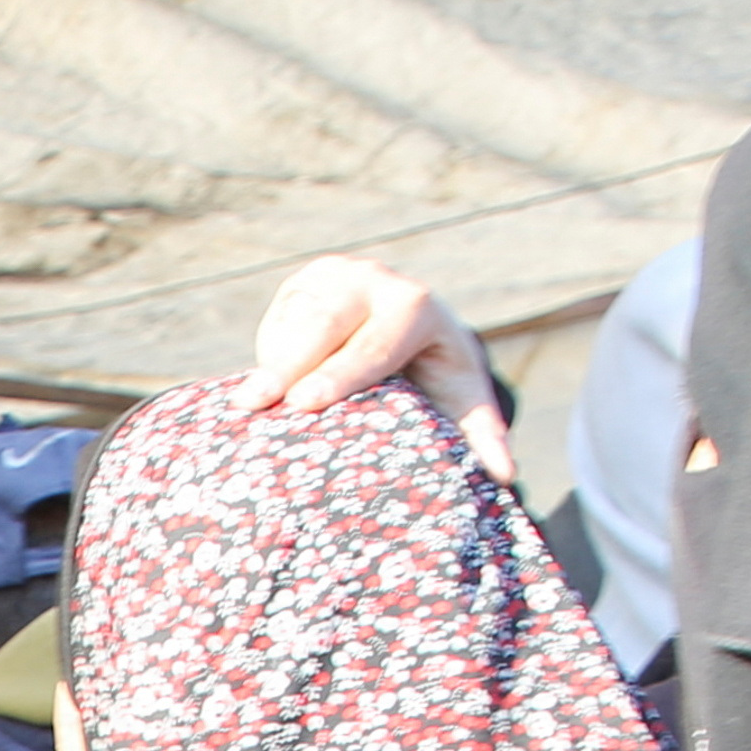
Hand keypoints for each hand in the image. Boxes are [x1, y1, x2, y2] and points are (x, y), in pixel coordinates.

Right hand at [227, 254, 510, 479]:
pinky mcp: (302, 283)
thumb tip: (506, 474)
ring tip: (244, 405)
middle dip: (288, 365)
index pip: (374, 342)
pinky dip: (267, 356)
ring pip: (294, 320)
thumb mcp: (462, 396)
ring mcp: (333, 276)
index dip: (340, 373)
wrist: (414, 316)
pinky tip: (258, 392)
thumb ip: (482, 433)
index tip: (306, 403)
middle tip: (253, 403)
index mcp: (416, 307)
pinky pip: (277, 319)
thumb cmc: (437, 369)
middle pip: (324, 324)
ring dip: (270, 363)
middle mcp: (373, 281)